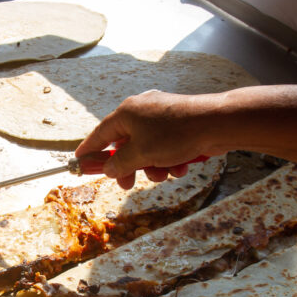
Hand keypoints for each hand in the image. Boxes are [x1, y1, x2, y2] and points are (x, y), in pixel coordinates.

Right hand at [75, 90, 209, 188]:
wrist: (217, 123)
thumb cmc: (176, 135)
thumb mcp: (141, 154)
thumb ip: (120, 163)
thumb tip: (108, 169)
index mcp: (127, 113)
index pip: (100, 133)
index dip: (89, 149)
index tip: (79, 161)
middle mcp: (141, 111)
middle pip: (125, 144)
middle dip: (129, 166)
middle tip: (128, 185)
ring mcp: (160, 117)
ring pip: (146, 149)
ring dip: (153, 166)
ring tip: (165, 173)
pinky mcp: (178, 125)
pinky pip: (164, 146)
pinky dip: (169, 159)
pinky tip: (180, 166)